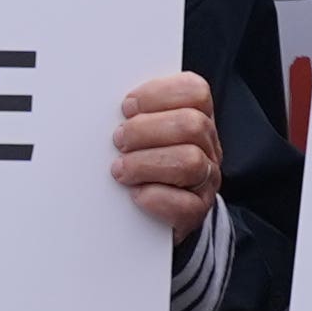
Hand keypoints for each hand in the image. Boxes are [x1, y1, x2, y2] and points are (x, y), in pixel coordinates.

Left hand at [116, 75, 221, 233]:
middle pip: (192, 125)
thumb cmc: (141, 164)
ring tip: (121, 169)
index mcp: (197, 117)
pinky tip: (136, 194)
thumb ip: (134, 116)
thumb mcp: (141, 133)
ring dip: (146, 163)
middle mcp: (207, 146)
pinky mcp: (197, 213)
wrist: (150, 218)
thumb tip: (104, 108)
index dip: (160, 94)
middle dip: (146, 130)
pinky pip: (185, 204)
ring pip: (190, 162)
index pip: (195, 92)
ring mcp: (206, 180)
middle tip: (119, 141)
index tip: (127, 107)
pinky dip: (155, 198)